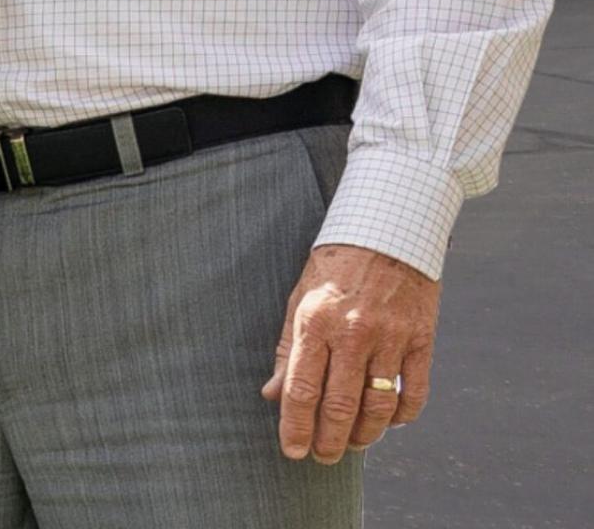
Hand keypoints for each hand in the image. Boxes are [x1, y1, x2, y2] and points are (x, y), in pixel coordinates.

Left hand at [262, 243, 439, 462]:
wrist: (387, 234)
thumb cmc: (334, 270)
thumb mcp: (298, 300)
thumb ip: (287, 350)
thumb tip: (271, 394)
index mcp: (315, 322)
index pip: (302, 388)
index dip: (295, 426)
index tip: (292, 450)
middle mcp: (352, 333)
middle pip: (339, 404)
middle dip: (328, 440)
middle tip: (323, 458)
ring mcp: (390, 338)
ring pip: (378, 405)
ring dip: (365, 434)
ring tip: (353, 445)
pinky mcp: (421, 339)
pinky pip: (414, 390)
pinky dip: (402, 415)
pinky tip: (389, 422)